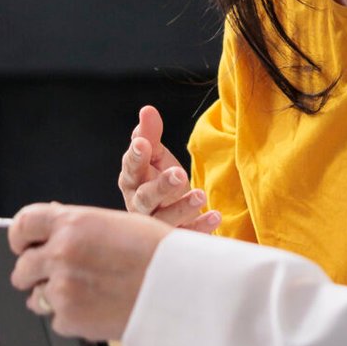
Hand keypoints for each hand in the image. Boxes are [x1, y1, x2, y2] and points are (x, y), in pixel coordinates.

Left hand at [9, 203, 168, 341]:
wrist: (183, 287)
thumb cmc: (158, 252)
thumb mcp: (116, 224)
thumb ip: (78, 227)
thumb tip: (52, 229)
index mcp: (72, 223)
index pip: (22, 225)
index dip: (20, 238)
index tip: (24, 246)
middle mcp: (61, 253)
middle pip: (22, 268)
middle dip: (35, 274)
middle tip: (58, 277)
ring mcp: (62, 288)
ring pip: (37, 297)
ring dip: (55, 297)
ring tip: (89, 294)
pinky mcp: (70, 319)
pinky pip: (57, 320)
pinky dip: (73, 318)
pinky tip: (100, 308)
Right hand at [118, 105, 219, 233]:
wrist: (171, 211)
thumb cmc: (157, 179)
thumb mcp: (155, 155)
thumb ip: (151, 134)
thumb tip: (147, 110)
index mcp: (132, 181)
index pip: (131, 169)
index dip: (135, 156)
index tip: (142, 143)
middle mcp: (140, 204)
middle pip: (146, 198)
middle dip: (161, 186)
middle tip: (178, 174)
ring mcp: (157, 222)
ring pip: (165, 219)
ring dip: (183, 207)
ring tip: (200, 195)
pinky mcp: (176, 235)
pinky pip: (187, 233)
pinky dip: (200, 227)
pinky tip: (215, 215)